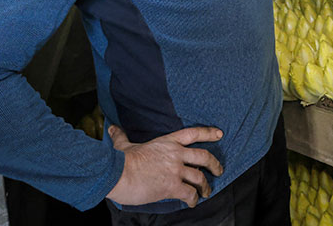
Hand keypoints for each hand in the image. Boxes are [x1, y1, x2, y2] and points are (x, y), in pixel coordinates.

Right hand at [106, 124, 223, 207]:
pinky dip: (193, 199)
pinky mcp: (172, 186)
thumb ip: (121, 137)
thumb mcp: (123, 145)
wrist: (117, 175)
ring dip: (206, 186)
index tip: (220, 134)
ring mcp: (175, 170)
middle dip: (215, 164)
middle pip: (204, 156)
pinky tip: (192, 203)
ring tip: (206, 192)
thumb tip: (112, 129)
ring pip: (199, 177)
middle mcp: (175, 154)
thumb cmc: (120, 161)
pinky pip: (190, 193)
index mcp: (167, 142)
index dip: (209, 133)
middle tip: (219, 170)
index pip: (193, 133)